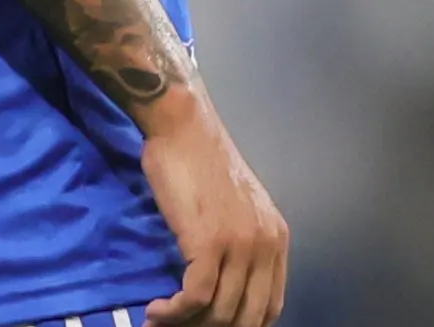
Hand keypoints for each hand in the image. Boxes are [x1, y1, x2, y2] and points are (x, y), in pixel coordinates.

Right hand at [140, 93, 287, 326]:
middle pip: (247, 318)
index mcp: (276, 238)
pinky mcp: (209, 242)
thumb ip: (240, 244)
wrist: (183, 127)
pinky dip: (174, 312)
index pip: (270, 307)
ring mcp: (240, 245)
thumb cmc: (200, 161)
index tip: (209, 326)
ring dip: (186, 325)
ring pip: (220, 313)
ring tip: (161, 322)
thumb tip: (222, 285)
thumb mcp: (237, 207)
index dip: (241, 326)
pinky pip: (195, 297)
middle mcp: (266, 245)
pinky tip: (157, 310)